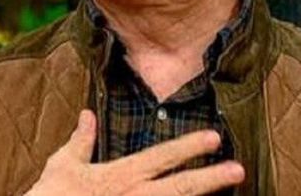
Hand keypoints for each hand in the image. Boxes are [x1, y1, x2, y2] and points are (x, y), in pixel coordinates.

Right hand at [25, 110, 244, 195]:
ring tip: (231, 193)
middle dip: (210, 179)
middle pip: (178, 189)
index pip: (159, 158)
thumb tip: (87, 114)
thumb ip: (80, 141)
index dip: (188, 147)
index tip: (214, 138)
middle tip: (239, 169)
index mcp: (118, 177)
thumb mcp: (61, 167)